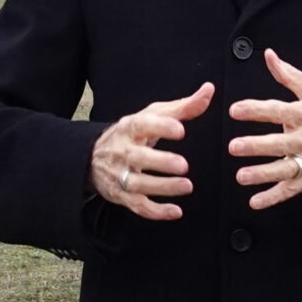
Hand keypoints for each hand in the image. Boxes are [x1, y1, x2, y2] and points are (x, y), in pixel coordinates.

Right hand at [90, 83, 212, 219]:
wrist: (92, 157)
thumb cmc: (133, 133)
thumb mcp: (153, 115)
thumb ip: (183, 106)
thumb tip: (209, 90)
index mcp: (130, 128)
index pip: (142, 125)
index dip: (161, 127)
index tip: (181, 130)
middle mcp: (123, 151)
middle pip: (138, 158)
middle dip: (161, 162)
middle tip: (184, 165)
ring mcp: (121, 175)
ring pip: (138, 184)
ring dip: (163, 188)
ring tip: (187, 186)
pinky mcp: (122, 195)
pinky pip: (138, 206)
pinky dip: (156, 211)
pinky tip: (176, 212)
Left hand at [227, 50, 301, 209]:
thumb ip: (288, 75)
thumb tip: (268, 56)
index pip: (277, 110)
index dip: (256, 110)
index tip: (236, 110)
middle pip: (278, 143)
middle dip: (256, 146)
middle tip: (235, 147)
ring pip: (282, 170)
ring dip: (261, 174)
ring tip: (242, 176)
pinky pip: (289, 190)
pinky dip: (272, 198)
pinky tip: (255, 201)